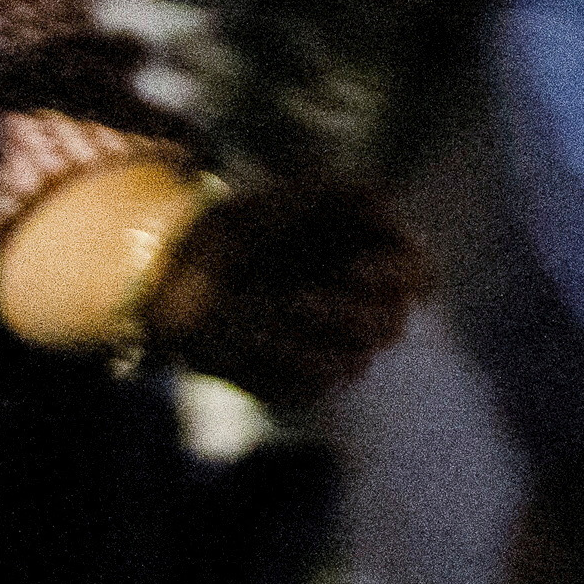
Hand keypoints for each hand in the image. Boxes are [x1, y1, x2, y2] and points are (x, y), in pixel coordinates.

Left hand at [140, 177, 428, 408]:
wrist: (165, 279)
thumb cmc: (226, 232)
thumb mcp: (279, 200)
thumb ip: (336, 196)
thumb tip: (383, 201)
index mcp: (364, 259)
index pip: (417, 273)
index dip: (396, 276)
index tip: (352, 269)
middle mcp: (354, 304)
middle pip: (390, 323)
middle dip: (346, 314)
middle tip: (295, 301)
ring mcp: (325, 345)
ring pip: (356, 360)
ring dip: (309, 342)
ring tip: (259, 324)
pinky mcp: (296, 379)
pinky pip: (311, 387)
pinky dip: (279, 364)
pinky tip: (247, 341)